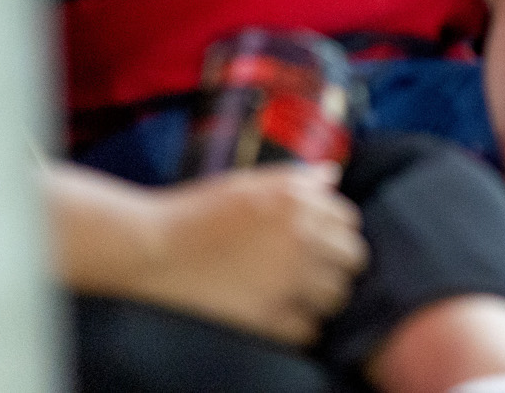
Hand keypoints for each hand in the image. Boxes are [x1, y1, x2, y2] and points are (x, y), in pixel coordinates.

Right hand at [131, 166, 366, 346]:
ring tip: (299, 297)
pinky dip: (299, 327)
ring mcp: (286, 277)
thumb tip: (332, 175)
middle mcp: (300, 236)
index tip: (319, 244)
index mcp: (297, 201)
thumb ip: (296, 179)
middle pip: (353, 260)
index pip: (349, 221)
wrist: (151, 246)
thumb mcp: (248, 182)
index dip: (334, 233)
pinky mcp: (266, 313)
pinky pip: (307, 329)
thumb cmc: (194, 212)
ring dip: (321, 298)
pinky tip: (282, 318)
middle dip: (336, 266)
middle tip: (314, 273)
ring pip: (336, 297)